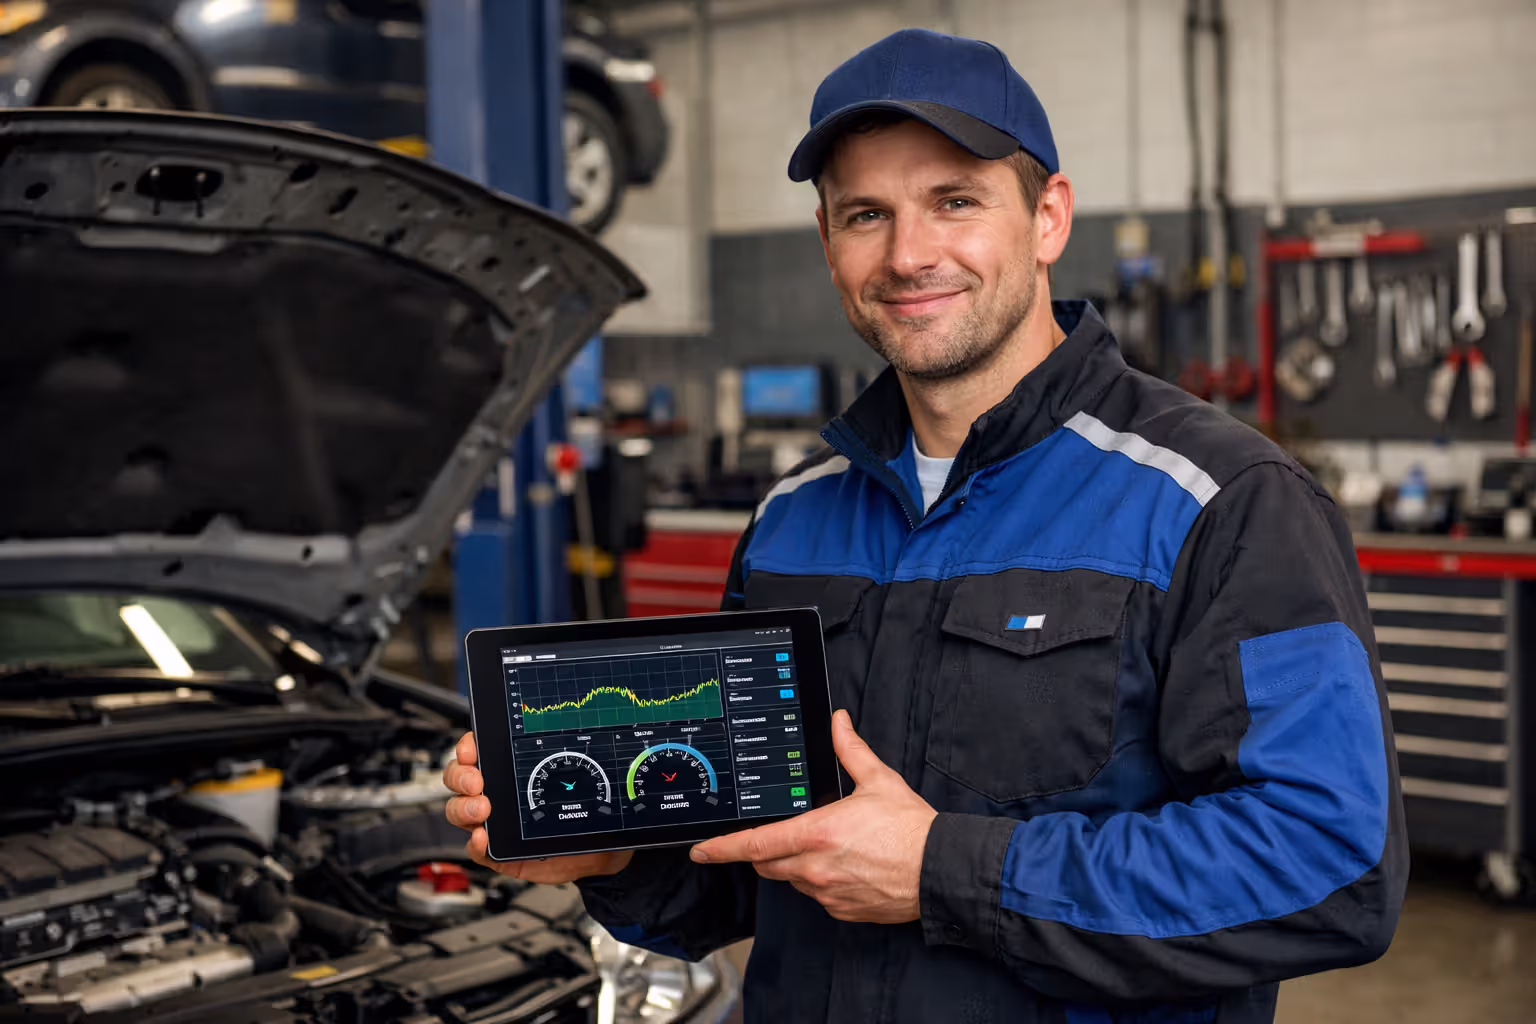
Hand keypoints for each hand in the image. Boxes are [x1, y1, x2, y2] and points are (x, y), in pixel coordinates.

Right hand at [443, 731, 632, 883]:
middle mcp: (495, 793)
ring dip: (464, 809)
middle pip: (458, 779)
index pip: (477, 751)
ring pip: (459, 811)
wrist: (591, 851)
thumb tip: (577, 756)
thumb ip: (569, 770)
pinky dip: (475, 844)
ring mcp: (493, 823)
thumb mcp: (576, 784)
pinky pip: (476, 848)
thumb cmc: (580, 813)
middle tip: (476, 783)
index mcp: (509, 770)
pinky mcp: (497, 851)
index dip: (468, 748)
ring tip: (482, 811)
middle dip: (461, 777)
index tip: (471, 752)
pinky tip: (483, 838)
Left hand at [688, 710, 936, 922]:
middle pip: (766, 864)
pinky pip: (817, 896)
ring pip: (792, 880)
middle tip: (773, 837)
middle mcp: (814, 867)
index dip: (722, 848)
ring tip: (825, 847)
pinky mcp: (842, 910)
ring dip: (794, 865)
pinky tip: (844, 866)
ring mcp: (827, 893)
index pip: (754, 844)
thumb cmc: (912, 829)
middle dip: (762, 852)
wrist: (941, 870)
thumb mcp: (878, 780)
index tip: (701, 851)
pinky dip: (819, 881)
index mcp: (815, 833)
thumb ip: (850, 750)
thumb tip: (838, 723)